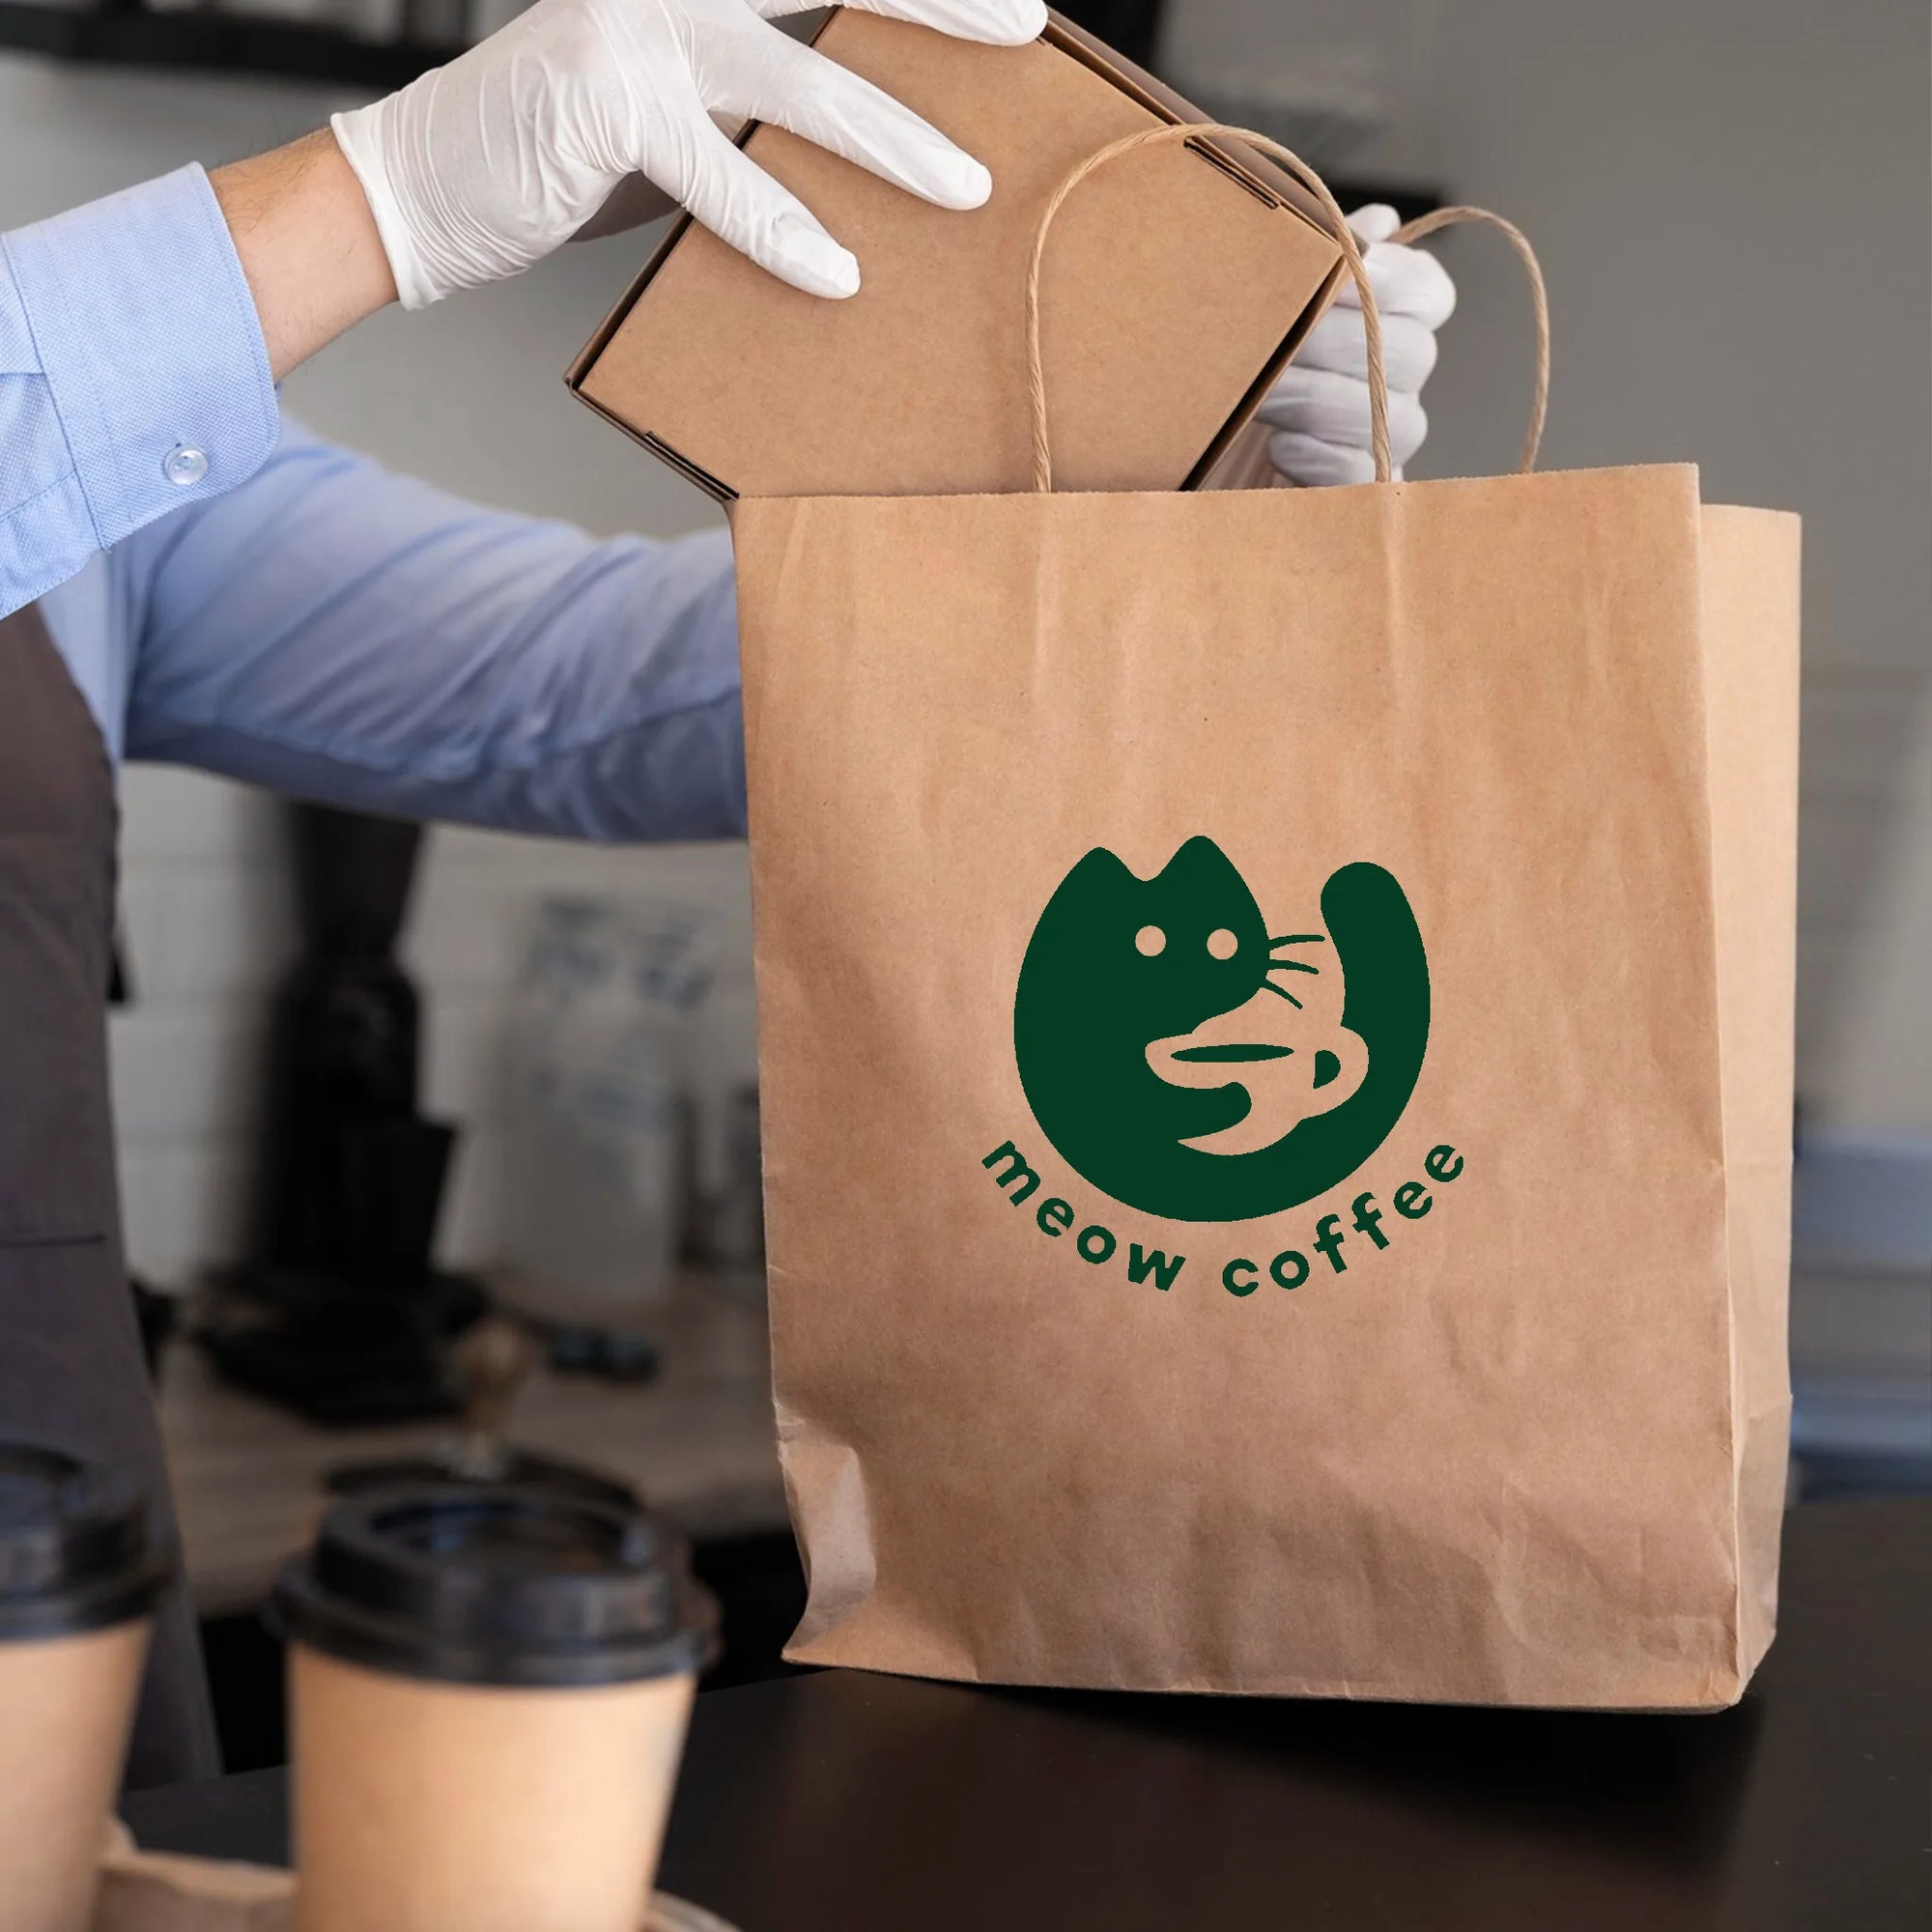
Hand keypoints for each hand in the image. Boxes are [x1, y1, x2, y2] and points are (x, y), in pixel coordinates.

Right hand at [330, 0, 1045, 309]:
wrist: (423, 191)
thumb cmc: (567, 159)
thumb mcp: (682, 117)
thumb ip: (762, 107)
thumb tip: (872, 145)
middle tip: (1024, 27)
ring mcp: (637, 25)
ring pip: (796, 73)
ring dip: (891, 134)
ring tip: (965, 188)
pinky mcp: (606, 102)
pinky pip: (719, 171)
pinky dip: (781, 225)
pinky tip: (839, 274)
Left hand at [1256, 204, 1455, 486]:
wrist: (1199, 441)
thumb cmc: (1239, 358)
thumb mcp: (1265, 301)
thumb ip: (1316, 257)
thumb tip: (1377, 226)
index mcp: (1394, 322)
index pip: (1430, 293)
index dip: (1399, 280)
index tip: (1350, 270)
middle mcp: (1401, 379)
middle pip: (1412, 353)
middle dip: (1338, 342)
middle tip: (1278, 339)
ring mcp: (1386, 438)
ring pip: (1387, 416)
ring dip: (1318, 398)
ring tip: (1264, 394)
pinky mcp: (1357, 490)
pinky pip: (1360, 474)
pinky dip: (1318, 457)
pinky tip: (1279, 445)